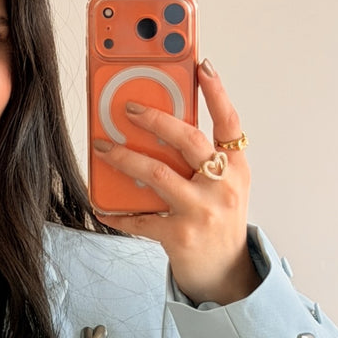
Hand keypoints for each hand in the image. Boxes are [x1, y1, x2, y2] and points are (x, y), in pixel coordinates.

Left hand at [91, 59, 256, 305]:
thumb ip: (204, 160)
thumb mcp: (225, 186)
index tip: (201, 65)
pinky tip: (101, 205)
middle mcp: (222, 186)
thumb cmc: (220, 221)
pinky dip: (117, 212)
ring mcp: (201, 211)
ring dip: (124, 158)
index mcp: (236, 167)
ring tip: (103, 147)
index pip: (229, 122)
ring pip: (157, 173)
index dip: (217, 91)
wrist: (226, 272)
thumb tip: (161, 129)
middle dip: (155, 119)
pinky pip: (139, 218)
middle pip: (187, 140)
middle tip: (129, 108)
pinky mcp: (179, 235)